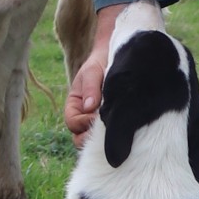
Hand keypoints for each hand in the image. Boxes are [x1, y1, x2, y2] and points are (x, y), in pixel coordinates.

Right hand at [66, 3, 126, 138]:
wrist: (116, 57)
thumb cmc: (100, 63)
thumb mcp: (92, 71)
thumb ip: (90, 88)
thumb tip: (89, 107)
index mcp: (74, 106)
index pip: (72, 123)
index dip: (83, 123)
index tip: (98, 114)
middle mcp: (84, 117)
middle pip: (80, 137)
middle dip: (91, 136)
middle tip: (108, 125)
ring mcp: (97, 122)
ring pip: (94, 140)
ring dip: (103, 136)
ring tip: (117, 124)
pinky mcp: (112, 123)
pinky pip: (110, 136)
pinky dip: (115, 133)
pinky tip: (125, 125)